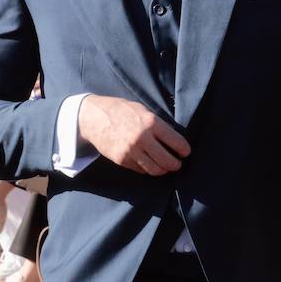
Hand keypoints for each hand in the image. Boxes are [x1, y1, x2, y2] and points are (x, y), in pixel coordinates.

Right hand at [76, 95, 190, 174]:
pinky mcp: (122, 160)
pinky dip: (148, 169)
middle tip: (177, 163)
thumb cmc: (122, 111)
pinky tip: (150, 163)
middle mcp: (142, 138)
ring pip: (155, 170)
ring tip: (166, 166)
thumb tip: (175, 139)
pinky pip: (141, 170)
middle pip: (167, 161)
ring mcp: (131, 151)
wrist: (94, 118)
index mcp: (151, 123)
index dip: (184, 150)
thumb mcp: (143, 111)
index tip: (185, 152)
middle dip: (176, 164)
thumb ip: (158, 125)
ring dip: (164, 170)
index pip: (176, 142)